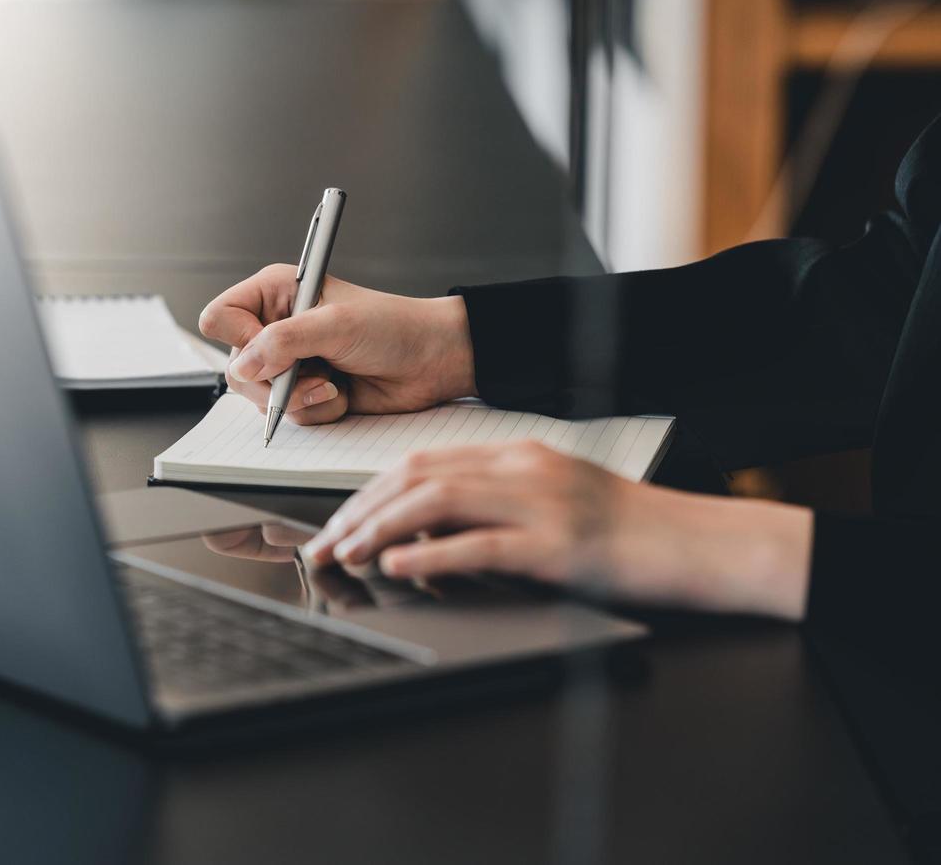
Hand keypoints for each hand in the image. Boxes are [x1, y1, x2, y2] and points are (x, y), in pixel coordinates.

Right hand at [198, 264, 475, 424]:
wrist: (431, 361)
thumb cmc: (393, 328)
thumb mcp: (335, 325)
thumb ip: (284, 343)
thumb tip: (244, 366)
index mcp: (274, 293)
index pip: (220, 317)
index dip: (240, 338)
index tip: (272, 346)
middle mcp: (275, 326)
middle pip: (236, 367)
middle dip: (275, 381)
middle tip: (313, 373)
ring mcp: (289, 363)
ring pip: (259, 398)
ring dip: (300, 398)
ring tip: (333, 383)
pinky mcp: (305, 391)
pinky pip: (287, 414)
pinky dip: (317, 410)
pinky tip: (342, 393)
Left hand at [302, 441, 814, 618]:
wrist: (701, 545)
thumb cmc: (630, 532)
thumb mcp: (552, 503)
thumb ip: (489, 508)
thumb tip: (420, 533)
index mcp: (518, 455)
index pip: (422, 462)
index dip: (369, 492)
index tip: (337, 521)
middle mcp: (523, 469)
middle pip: (418, 477)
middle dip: (359, 510)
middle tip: (324, 544)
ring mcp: (542, 504)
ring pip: (438, 503)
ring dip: (380, 530)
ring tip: (346, 554)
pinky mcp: (560, 545)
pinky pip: (480, 546)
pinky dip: (431, 557)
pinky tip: (399, 569)